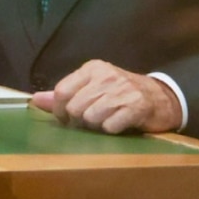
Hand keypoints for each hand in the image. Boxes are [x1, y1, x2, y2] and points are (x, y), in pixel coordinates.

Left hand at [31, 59, 180, 134]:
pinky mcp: (136, 107)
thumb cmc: (121, 94)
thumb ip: (65, 94)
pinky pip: (109, 127)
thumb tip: (36, 99)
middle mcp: (107, 76)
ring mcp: (122, 91)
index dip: (60, 111)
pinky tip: (120, 124)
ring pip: (90, 118)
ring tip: (107, 121)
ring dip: (96, 126)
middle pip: (74, 108)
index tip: (69, 118)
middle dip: (80, 121)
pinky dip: (112, 130)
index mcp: (93, 68)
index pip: (62, 91)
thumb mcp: (93, 88)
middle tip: (93, 121)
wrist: (161, 98)